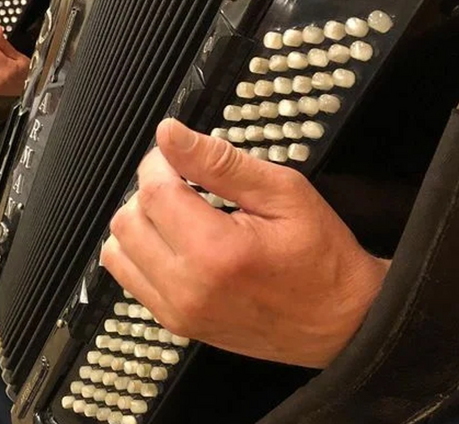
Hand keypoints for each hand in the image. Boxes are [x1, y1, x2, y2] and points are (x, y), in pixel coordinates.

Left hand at [100, 118, 389, 368]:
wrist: (341, 322)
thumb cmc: (321, 258)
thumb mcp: (283, 192)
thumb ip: (220, 162)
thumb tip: (170, 134)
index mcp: (216, 253)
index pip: (153, 192)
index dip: (158, 163)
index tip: (176, 155)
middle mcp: (187, 288)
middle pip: (127, 221)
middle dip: (148, 191)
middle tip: (183, 183)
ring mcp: (177, 312)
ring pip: (117, 251)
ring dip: (139, 222)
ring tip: (179, 214)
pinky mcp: (175, 323)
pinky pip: (129, 277)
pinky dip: (140, 252)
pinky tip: (175, 242)